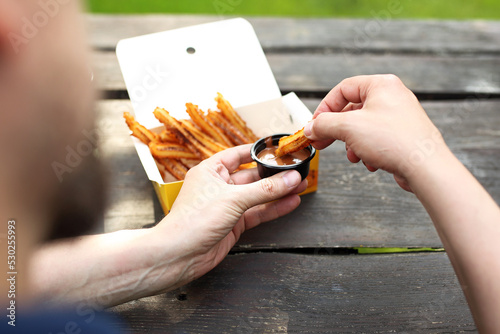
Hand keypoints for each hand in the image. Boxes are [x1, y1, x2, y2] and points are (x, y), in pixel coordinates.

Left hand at [158, 144, 306, 281]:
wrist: (180, 254)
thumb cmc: (193, 221)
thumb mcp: (233, 199)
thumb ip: (264, 189)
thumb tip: (289, 178)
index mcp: (210, 171)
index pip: (238, 154)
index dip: (258, 151)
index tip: (277, 150)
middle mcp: (218, 186)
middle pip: (252, 176)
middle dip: (274, 174)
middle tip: (296, 170)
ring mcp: (227, 206)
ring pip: (257, 195)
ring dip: (277, 191)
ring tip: (300, 185)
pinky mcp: (234, 224)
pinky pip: (258, 212)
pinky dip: (274, 208)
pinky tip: (290, 202)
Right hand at [304, 74, 446, 191]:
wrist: (426, 167)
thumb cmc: (393, 140)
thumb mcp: (348, 128)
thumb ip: (324, 125)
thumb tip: (310, 128)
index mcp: (381, 85)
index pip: (343, 89)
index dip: (325, 108)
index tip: (315, 125)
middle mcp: (392, 96)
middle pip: (352, 109)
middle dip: (337, 130)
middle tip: (322, 142)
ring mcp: (399, 116)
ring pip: (363, 127)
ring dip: (352, 144)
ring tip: (353, 156)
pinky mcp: (403, 135)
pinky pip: (376, 139)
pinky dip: (367, 150)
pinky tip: (370, 162)